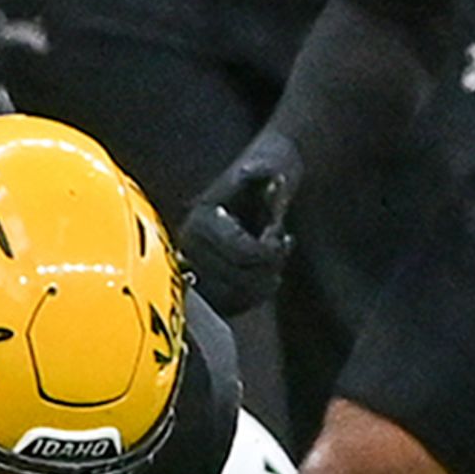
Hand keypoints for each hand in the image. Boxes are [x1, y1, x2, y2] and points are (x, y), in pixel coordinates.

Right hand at [176, 133, 298, 312]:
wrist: (255, 178)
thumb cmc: (262, 171)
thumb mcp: (264, 168)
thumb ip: (262, 176)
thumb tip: (267, 176)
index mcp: (202, 219)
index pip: (241, 252)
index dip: (270, 252)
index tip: (284, 238)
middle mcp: (190, 246)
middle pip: (238, 279)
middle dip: (268, 267)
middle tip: (281, 245)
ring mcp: (195, 267)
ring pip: (233, 298)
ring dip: (263, 283)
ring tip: (275, 261)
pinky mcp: (203, 283)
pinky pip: (229, 306)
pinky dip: (254, 296)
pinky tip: (267, 277)